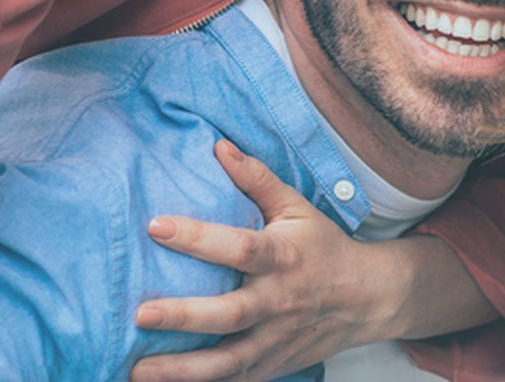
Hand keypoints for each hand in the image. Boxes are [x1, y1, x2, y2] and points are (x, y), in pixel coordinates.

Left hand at [131, 139, 391, 380]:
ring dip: (182, 370)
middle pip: (230, 314)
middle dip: (184, 316)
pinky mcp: (272, 368)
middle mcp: (279, 302)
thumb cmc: (322, 245)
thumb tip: (218, 145)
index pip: (239, 247)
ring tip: (138, 369)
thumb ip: (255, 177)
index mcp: (283, 256)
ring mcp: (276, 341)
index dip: (198, 237)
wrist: (366, 299)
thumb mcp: (295, 205)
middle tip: (141, 313)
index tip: (155, 226)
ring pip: (228, 362)